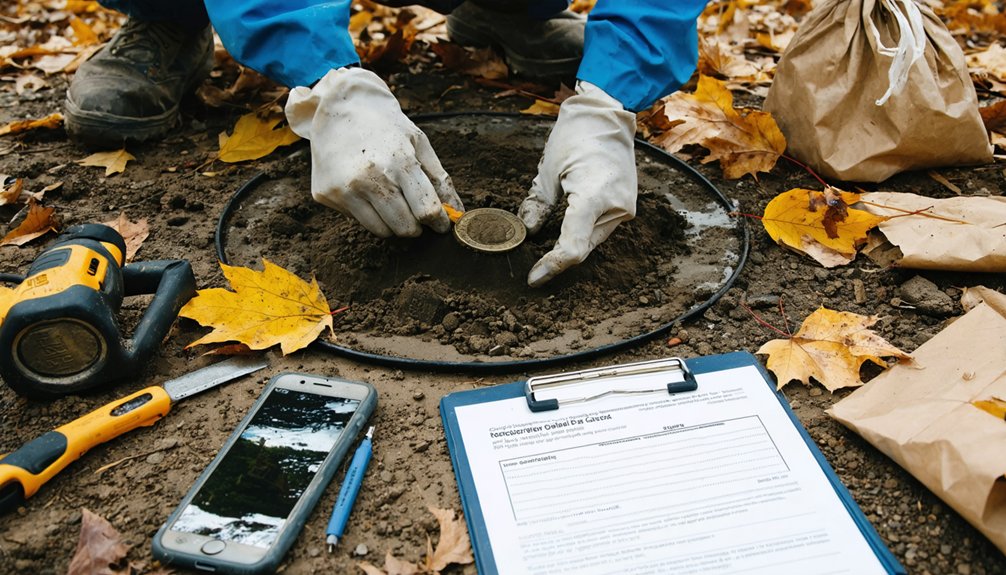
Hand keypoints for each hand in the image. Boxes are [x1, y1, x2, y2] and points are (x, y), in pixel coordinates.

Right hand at [285, 67, 462, 236]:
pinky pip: (359, 222)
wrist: (340, 107)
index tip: (441, 223)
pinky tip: (366, 190)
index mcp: (399, 161)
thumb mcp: (419, 143)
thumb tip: (457, 212)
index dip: (439, 222)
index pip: (427, 210)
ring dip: (393, 223)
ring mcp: (345, 188)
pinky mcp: (327, 195)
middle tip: (414, 210)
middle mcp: (370, 178)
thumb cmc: (386, 125)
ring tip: (390, 198)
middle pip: (406, 228)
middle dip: (416, 225)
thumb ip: (440, 179)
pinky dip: (370, 214)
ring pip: (383, 231)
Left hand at [518, 81, 636, 286]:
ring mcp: (625, 207)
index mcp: (594, 197)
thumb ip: (538, 205)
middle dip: (557, 257)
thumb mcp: (548, 171)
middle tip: (533, 265)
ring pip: (591, 240)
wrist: (607, 115)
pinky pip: (599, 227)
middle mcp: (616, 207)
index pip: (573, 248)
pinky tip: (563, 228)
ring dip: (569, 243)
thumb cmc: (576, 136)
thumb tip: (528, 232)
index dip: (552, 267)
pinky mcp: (625, 205)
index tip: (533, 278)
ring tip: (545, 243)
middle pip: (582, 247)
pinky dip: (581, 232)